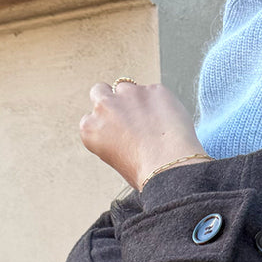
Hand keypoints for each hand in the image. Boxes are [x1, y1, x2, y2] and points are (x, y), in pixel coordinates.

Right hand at [79, 82, 206, 190]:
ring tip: (154, 122)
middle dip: (111, 98)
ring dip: (137, 100)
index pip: (92, 117)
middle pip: (100, 90)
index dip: (106, 122)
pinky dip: (161, 103)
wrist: (170, 167)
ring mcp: (129, 94)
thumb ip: (114, 140)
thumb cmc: (146, 173)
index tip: (117, 130)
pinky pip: (156, 93)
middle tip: (128, 114)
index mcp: (90, 128)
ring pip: (129, 88)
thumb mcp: (118, 161)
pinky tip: (170, 122)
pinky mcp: (154, 90)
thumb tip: (125, 132)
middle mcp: (105, 106)